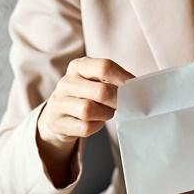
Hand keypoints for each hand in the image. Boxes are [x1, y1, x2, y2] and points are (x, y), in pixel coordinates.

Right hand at [36, 58, 134, 184]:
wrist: (57, 115)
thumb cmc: (85, 96)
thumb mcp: (94, 81)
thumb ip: (113, 81)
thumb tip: (137, 87)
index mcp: (78, 66)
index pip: (104, 67)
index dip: (123, 78)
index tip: (134, 87)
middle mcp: (66, 82)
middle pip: (101, 91)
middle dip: (117, 100)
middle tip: (123, 104)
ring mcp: (58, 102)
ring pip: (89, 110)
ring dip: (105, 114)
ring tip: (105, 113)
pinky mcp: (56, 122)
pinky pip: (85, 127)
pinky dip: (96, 126)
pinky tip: (95, 122)